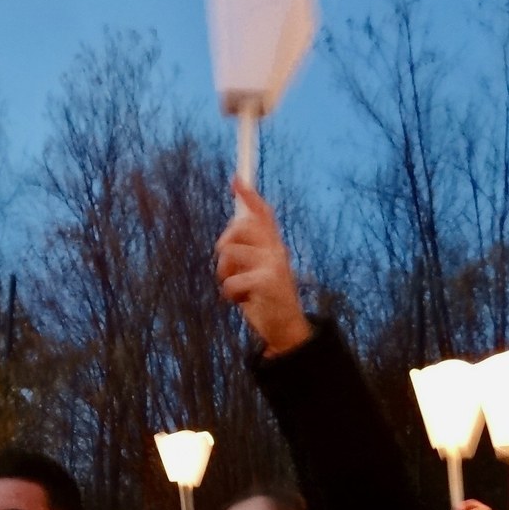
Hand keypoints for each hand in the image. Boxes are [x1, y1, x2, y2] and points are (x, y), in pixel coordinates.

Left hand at [215, 181, 311, 356]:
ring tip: (237, 289)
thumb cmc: (266, 299)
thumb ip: (248, 252)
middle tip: (229, 269)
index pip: (263, 213)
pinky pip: (230, 281)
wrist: (285, 329)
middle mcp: (276, 249)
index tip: (235, 180)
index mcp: (274, 245)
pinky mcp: (267, 281)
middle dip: (223, 246)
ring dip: (224, 274)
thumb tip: (229, 234)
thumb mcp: (259, 271)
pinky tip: (242, 301)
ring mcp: (273, 263)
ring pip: (228, 252)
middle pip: (237, 227)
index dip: (249, 196)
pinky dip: (229, 295)